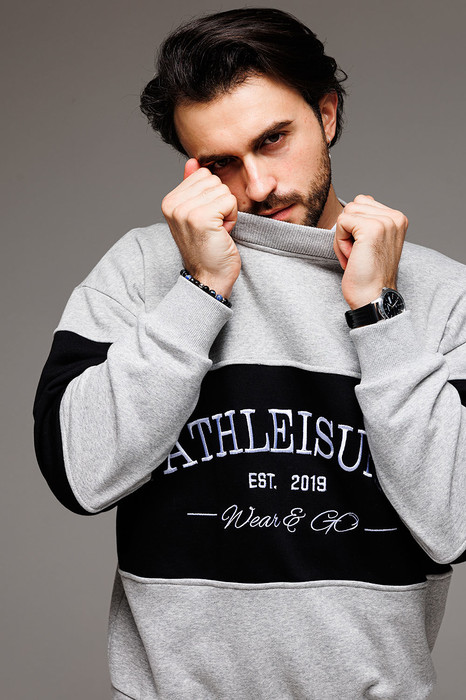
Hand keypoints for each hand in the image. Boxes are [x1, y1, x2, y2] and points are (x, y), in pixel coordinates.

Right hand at [161, 158, 240, 298]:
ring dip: (227, 211)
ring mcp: (185, 210)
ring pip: (222, 190)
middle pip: (213, 180)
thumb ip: (192, 187)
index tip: (207, 220)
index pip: (202, 174)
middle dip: (221, 202)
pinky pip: (229, 200)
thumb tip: (193, 161)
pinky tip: (222, 233)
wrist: (209, 278)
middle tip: (213, 227)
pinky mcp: (201, 217)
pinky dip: (232, 218)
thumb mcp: (196, 215)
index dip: (212, 197)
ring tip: (216, 230)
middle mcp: (173, 204)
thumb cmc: (207, 249)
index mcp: (169, 200)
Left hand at [333, 195, 407, 309]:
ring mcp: (385, 222)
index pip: (362, 202)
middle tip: (358, 255)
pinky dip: (340, 243)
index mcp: (397, 219)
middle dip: (347, 231)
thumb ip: (370, 221)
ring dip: (343, 238)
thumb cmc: (369, 275)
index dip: (354, 227)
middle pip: (353, 206)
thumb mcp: (374, 243)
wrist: (373, 298)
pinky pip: (341, 223)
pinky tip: (352, 258)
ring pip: (346, 213)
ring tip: (356, 256)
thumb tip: (360, 201)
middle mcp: (395, 217)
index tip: (363, 250)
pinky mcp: (371, 229)